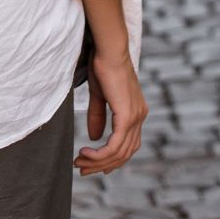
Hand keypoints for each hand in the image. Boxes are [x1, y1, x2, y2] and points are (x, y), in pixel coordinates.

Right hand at [74, 50, 147, 175]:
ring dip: (98, 161)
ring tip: (79, 162)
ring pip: (119, 153)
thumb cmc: (103, 64)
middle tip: (82, 168)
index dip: (111, 159)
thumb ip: (99, 115)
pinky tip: (86, 153)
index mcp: (136, 111)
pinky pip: (115, 145)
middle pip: (124, 154)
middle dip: (101, 164)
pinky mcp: (127, 117)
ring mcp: (136, 118)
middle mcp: (140, 116)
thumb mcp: (99, 94)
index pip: (127, 145)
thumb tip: (95, 137)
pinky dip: (100, 154)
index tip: (92, 164)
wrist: (109, 49)